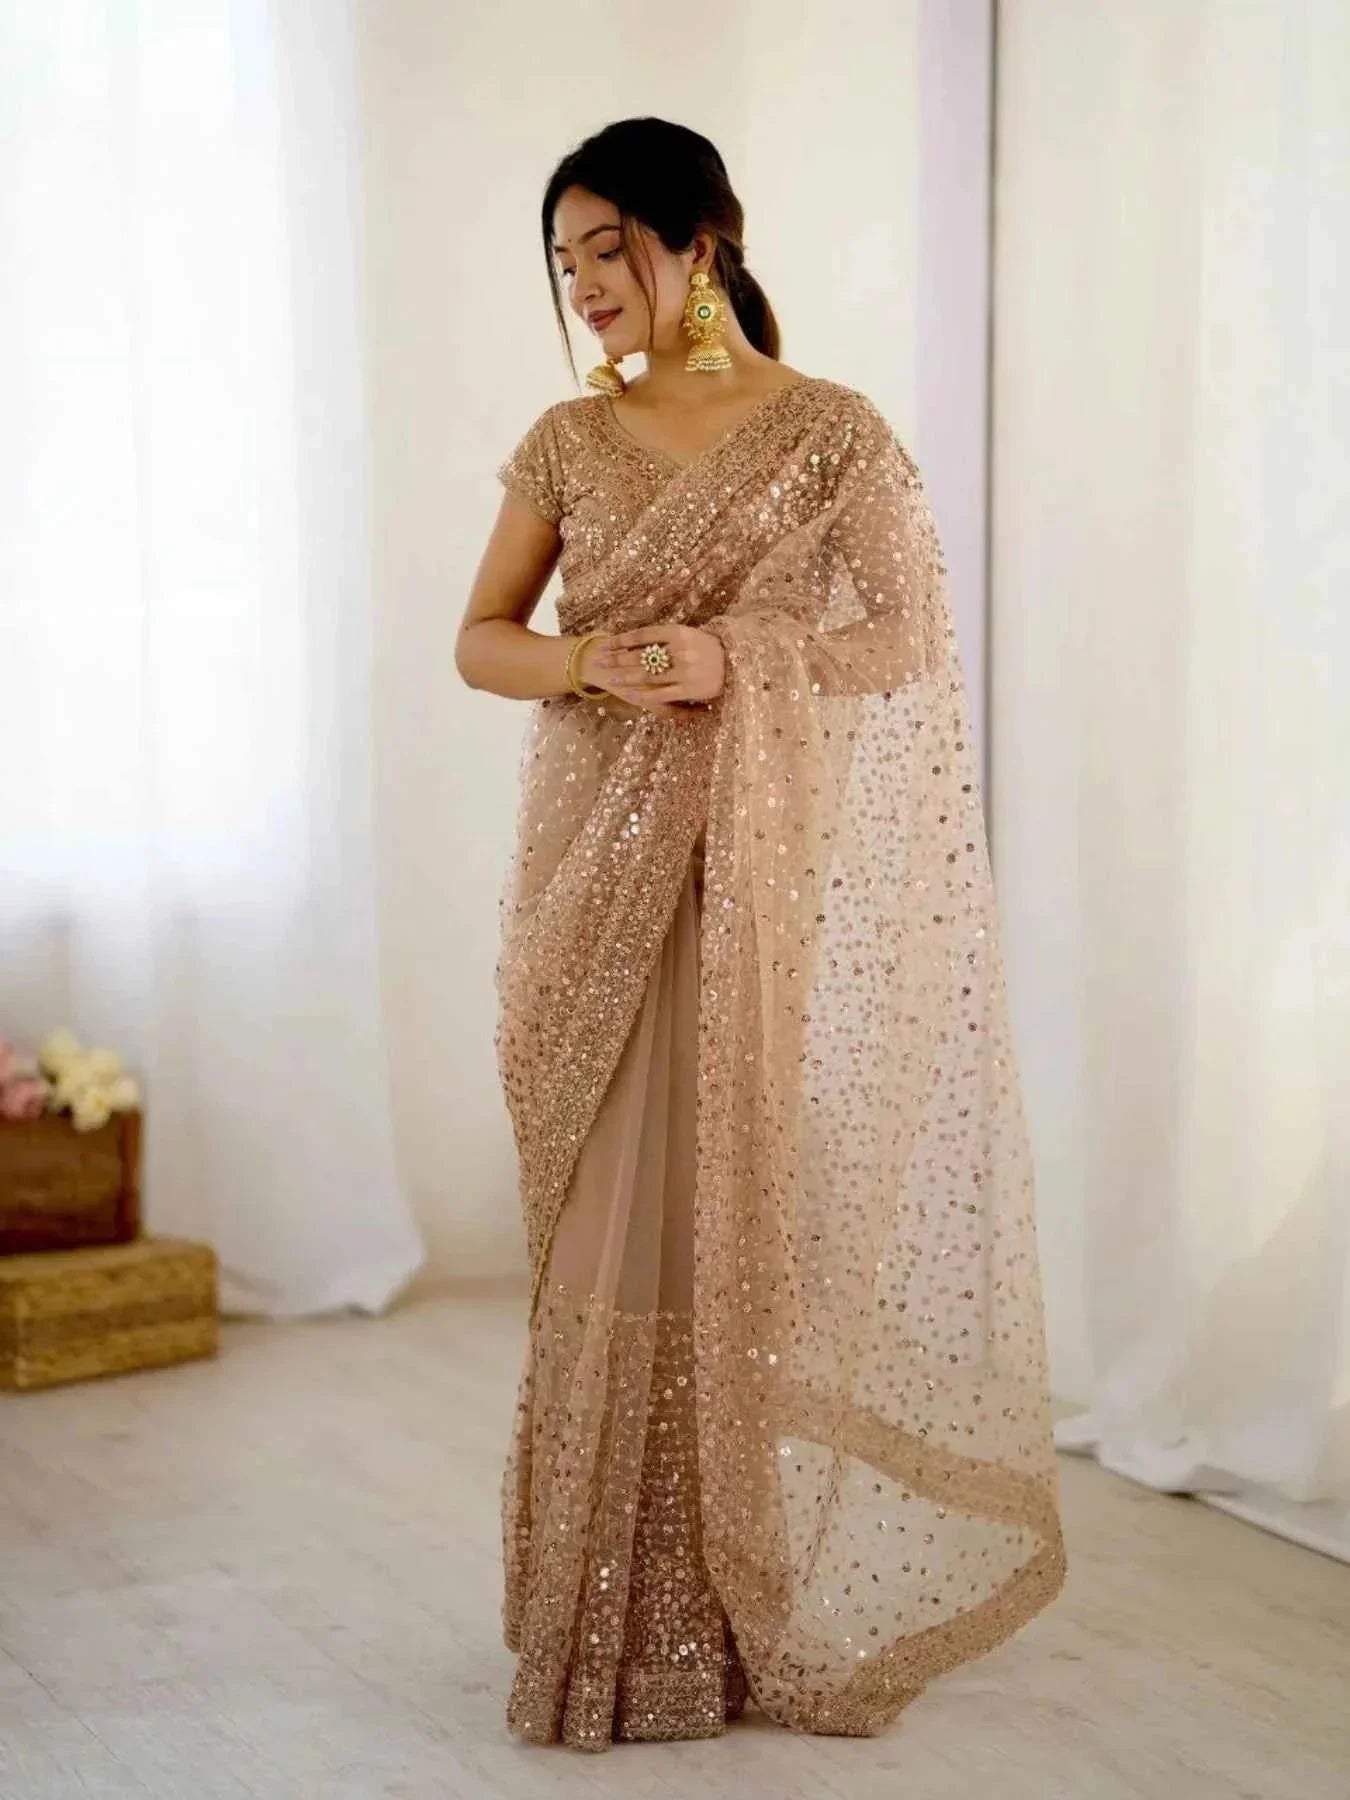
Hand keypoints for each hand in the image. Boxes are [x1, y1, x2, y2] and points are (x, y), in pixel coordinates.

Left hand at [580, 624, 725, 716]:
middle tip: (599, 661)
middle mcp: (679, 649)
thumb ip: (665, 637)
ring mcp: (684, 670)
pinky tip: (630, 695)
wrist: (737, 663)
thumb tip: (637, 641)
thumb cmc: (709, 648)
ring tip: (610, 679)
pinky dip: (644, 693)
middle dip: (617, 659)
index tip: (605, 643)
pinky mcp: (688, 688)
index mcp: (678, 632)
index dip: (622, 639)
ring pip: (648, 674)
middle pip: (641, 654)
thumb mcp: (689, 635)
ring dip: (626, 677)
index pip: (643, 634)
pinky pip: (661, 692)